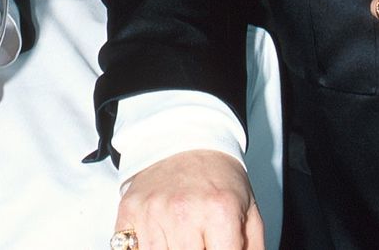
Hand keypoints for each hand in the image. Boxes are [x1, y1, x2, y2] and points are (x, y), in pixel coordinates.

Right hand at [115, 150, 264, 249]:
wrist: (187, 139)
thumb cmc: (218, 178)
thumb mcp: (249, 212)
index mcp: (219, 212)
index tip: (216, 247)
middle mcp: (184, 212)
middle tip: (201, 241)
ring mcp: (153, 213)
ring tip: (184, 238)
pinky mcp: (129, 211)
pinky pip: (130, 249)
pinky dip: (145, 248)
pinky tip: (162, 238)